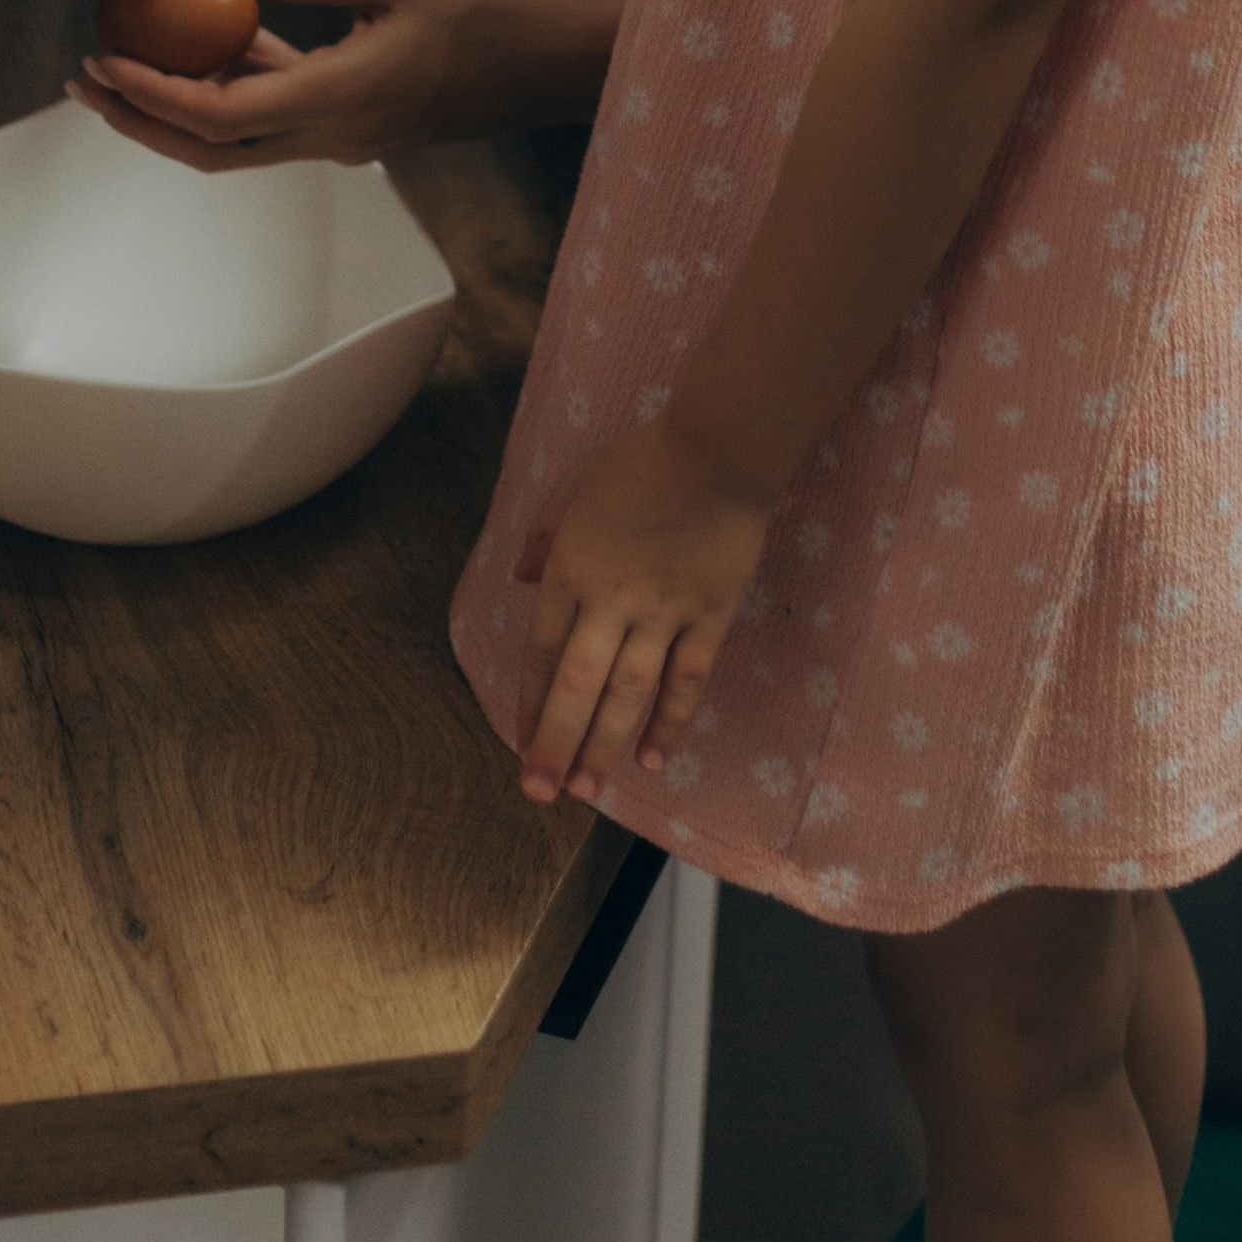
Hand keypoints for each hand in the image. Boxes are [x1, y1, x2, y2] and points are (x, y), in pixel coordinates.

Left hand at [70, 0, 617, 168]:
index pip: (216, 116)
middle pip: (209, 147)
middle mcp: (332, 136)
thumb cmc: (481, 11)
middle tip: (87, 76)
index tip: (101, 58)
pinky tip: (217, 36)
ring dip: (181, 103)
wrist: (545, 64)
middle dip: (139, 116)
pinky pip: (277, 117)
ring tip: (132, 53)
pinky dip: (236, 85)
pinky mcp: (356, 127)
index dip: (148, 93)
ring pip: (238, 140)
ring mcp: (344, 138)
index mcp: (337, 99)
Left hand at [511, 422, 774, 803]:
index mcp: (573, 567)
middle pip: (579, 686)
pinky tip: (652, 760)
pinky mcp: (710, 616)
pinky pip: (687, 680)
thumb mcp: (575, 484)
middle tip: (544, 795)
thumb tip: (521, 579)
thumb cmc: (642, 458)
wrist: (720, 446)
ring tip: (588, 791)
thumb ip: (545, 532)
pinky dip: (670, 722)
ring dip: (605, 746)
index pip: (543, 653)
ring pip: (629, 693)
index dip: (532, 706)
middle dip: (558, 745)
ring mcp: (665, 611)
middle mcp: (613, 599)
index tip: (522, 748)